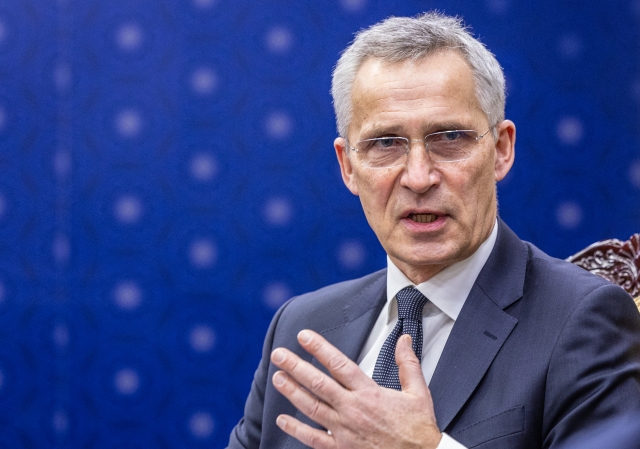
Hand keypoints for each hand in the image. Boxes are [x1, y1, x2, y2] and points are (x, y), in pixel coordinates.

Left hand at [270, 329, 441, 448]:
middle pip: (319, 383)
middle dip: (296, 367)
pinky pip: (314, 439)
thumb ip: (408, 364)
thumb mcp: (418, 393)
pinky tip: (282, 420)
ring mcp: (345, 430)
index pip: (340, 365)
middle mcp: (353, 410)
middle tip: (279, 355)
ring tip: (277, 378)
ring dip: (292, 392)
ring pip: (312, 408)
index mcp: (370, 394)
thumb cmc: (418, 431)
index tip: (304, 337)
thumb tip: (404, 340)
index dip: (320, 349)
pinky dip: (296, 430)